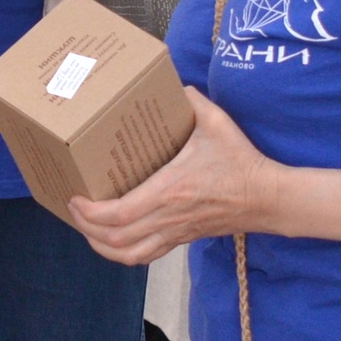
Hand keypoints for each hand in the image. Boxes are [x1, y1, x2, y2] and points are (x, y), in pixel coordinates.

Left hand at [65, 86, 276, 265]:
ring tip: (86, 227)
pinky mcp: (182, 239)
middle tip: (72, 208)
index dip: (90, 212)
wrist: (268, 198)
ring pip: (128, 255)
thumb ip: (192, 100)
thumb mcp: (217, 124)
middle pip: (115, 238)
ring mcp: (174, 232)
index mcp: (170, 190)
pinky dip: (123, 253)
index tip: (74, 197)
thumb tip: (175, 84)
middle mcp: (168, 217)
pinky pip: (145, 256)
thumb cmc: (241, 162)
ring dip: (101, 245)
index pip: (119, 213)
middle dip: (86, 227)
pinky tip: (113, 239)